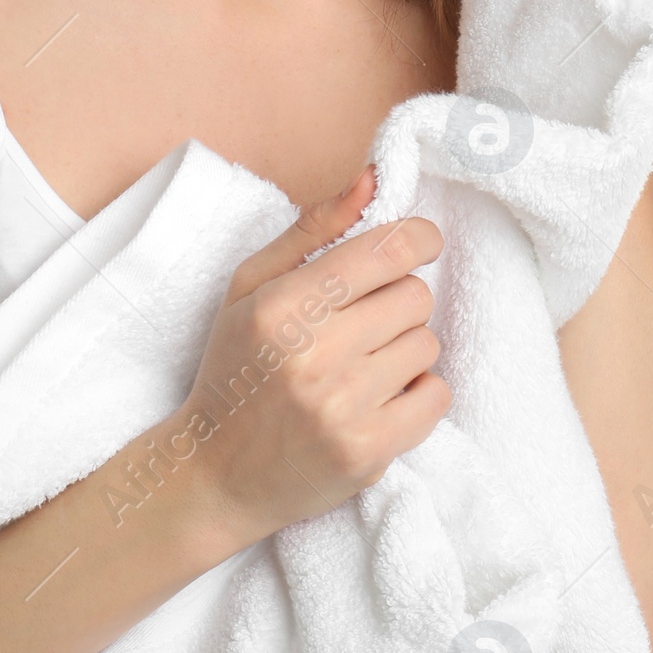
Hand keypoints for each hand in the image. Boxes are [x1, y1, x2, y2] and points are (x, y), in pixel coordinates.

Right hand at [177, 167, 449, 550]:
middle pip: (416, 296)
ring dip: (404, 349)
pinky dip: (418, 394)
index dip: (418, 238)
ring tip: (362, 364)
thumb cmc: (236, 368)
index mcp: (284, 304)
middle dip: (398, 300)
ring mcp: (343, 408)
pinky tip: (379, 397)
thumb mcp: (251, 286)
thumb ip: (314, 229)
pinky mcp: (368, 453)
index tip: (419, 243)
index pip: (386, 251)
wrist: (215, 474)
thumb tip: (373, 178)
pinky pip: (437, 397)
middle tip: (365, 320)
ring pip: (427, 345)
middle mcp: (314, 354)